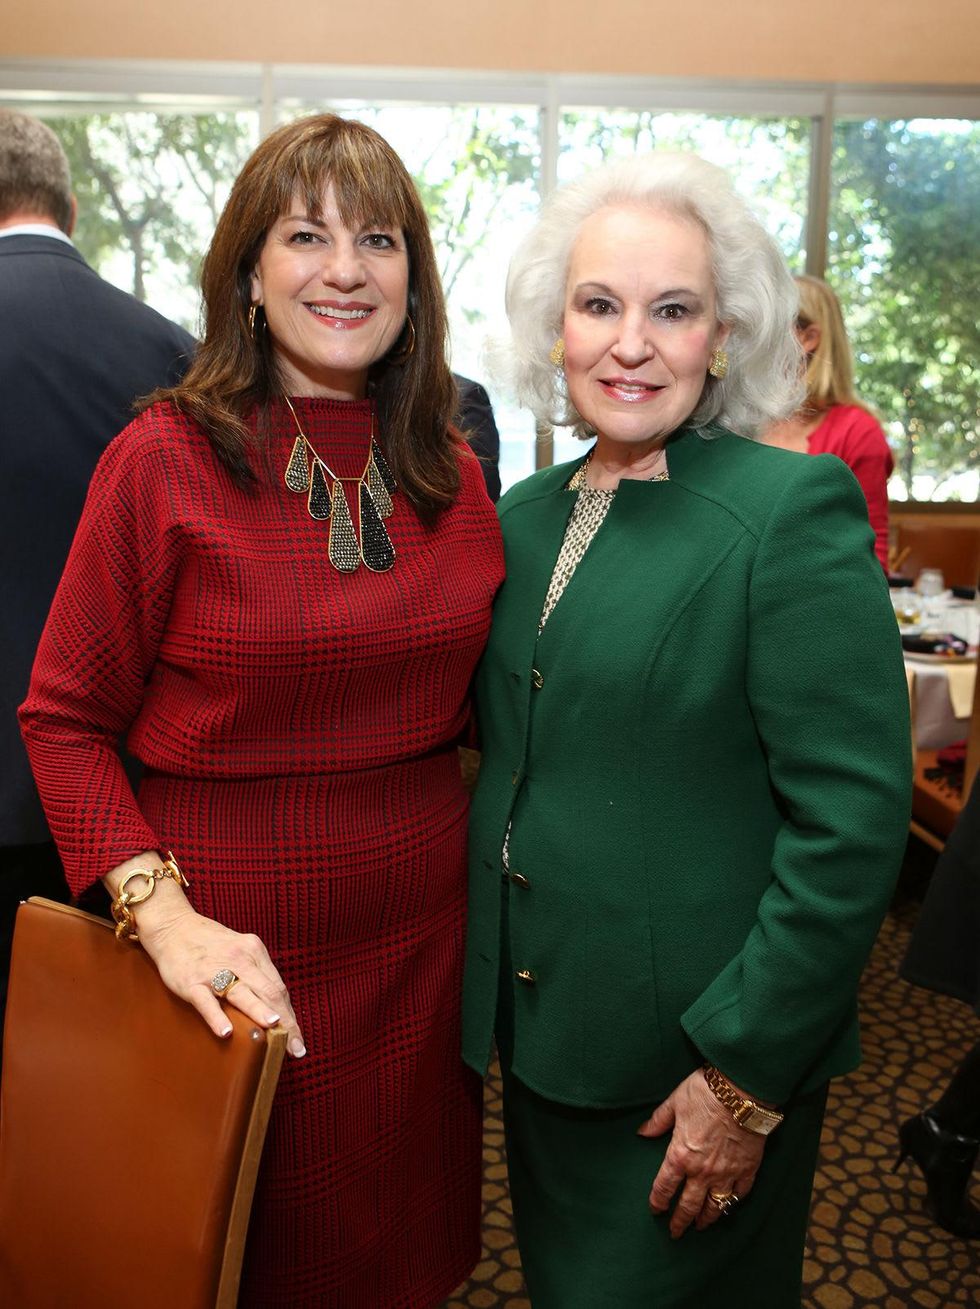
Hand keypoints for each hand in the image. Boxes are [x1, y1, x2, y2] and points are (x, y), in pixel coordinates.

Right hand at [139, 905, 306, 1057]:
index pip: (278, 987)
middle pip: (268, 991)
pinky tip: (226, 1032)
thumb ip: (256, 974)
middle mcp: (239, 958)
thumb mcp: (239, 950)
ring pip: (242, 993)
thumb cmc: (210, 944)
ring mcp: (214, 970)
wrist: (173, 927)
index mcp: (254, 951)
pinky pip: (206, 1001)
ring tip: (274, 1027)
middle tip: (296, 1048)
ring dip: (259, 1010)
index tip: (298, 1040)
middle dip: (285, 1021)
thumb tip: (276, 1009)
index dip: (291, 1015)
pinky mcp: (191, 981)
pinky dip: (216, 1016)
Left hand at [637, 1068, 766, 1236]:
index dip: (658, 1202)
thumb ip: (658, 1121)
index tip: (655, 1210)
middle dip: (680, 1221)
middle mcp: (702, 1172)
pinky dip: (733, 1203)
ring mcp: (726, 1174)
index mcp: (680, 1155)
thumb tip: (642, 1132)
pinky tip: (728, 1206)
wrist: (741, 1092)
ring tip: (701, 1226)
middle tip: (676, 1232)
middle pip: (688, 1205)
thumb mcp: (675, 1102)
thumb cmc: (705, 1093)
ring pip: (715, 1207)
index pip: (664, 1187)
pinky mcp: (747, 1170)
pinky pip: (739, 1194)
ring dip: (706, 1219)